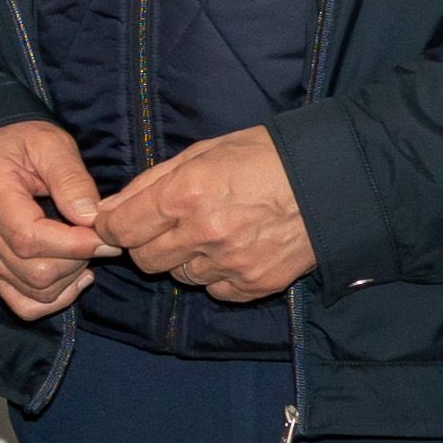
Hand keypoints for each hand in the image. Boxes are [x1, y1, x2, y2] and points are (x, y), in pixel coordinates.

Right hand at [0, 119, 106, 320]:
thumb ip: (72, 179)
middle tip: (98, 238)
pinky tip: (72, 277)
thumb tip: (92, 218)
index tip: (106, 236)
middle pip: (34, 271)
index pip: (30, 239)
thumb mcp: (50, 144)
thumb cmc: (17, 142)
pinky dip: (52, 299)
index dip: (74, 245)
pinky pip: (21, 302)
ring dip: (69, 278)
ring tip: (84, 252)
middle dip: (77, 261)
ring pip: (32, 291)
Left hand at [99, 125, 311, 302]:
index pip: (119, 229)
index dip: (113, 226)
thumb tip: (106, 209)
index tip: (119, 223)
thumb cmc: (265, 157)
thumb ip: (150, 182)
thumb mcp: (203, 152)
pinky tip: (236, 250)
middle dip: (148, 244)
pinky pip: (215, 290)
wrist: (336, 179)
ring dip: (185, 259)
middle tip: (171, 225)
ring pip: (179, 276)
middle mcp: (204, 233)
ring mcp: (231, 263)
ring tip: (214, 232)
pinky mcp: (255, 284)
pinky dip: (217, 276)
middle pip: (144, 259)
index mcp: (185, 194)